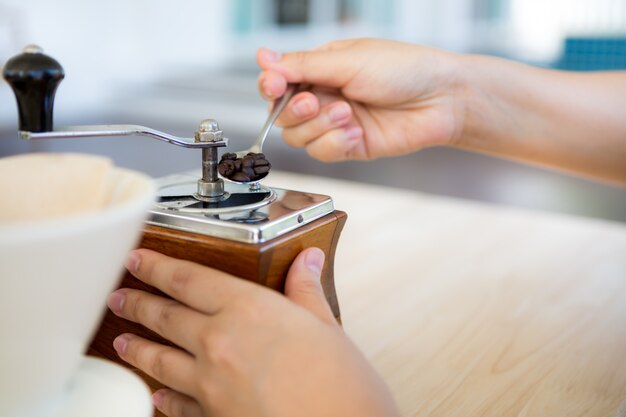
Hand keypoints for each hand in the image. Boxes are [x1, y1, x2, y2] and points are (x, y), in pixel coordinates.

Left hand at [107, 248, 399, 416]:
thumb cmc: (342, 388)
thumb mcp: (327, 328)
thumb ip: (307, 291)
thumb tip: (307, 260)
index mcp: (248, 310)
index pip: (187, 278)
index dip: (156, 266)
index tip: (138, 258)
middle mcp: (219, 343)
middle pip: (165, 317)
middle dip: (137, 304)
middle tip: (119, 296)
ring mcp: (210, 385)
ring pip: (159, 361)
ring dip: (136, 348)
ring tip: (121, 341)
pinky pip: (175, 406)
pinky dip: (162, 398)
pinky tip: (155, 396)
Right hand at [257, 38, 464, 161]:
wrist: (441, 100)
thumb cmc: (404, 69)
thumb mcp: (349, 60)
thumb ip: (303, 64)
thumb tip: (263, 57)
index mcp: (320, 68)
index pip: (278, 82)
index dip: (270, 87)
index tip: (273, 86)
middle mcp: (324, 96)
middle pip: (282, 115)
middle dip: (295, 110)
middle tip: (316, 101)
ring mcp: (335, 123)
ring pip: (299, 137)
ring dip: (320, 126)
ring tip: (348, 113)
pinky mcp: (348, 146)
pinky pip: (322, 153)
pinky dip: (335, 143)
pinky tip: (356, 132)